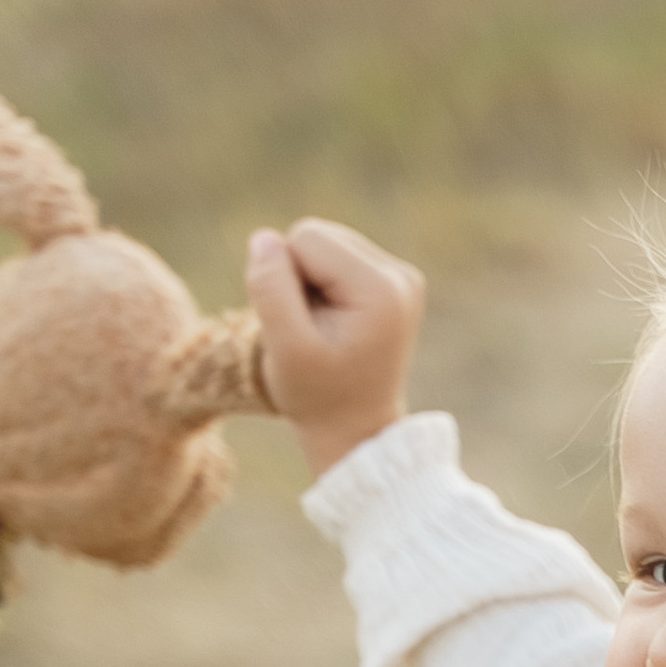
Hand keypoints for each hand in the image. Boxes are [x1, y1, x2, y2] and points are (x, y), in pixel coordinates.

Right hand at [245, 217, 426, 477]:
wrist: (355, 430)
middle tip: (311, 330)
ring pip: (323, 245)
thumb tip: (264, 238)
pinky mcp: (393, 282)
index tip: (301, 324)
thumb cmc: (318, 397)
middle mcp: (401, 276)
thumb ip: (270, 289)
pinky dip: (323, 288)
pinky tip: (333, 324)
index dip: (285, 278)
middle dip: (299, 278)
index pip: (306, 238)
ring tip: (322, 330)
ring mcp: (402, 277)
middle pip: (317, 236)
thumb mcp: (285, 349)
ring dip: (308, 283)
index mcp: (382, 288)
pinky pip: (335, 259)